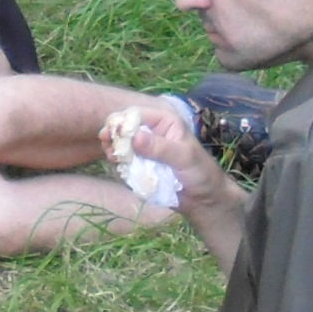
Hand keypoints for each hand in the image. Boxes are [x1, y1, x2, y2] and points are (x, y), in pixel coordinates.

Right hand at [105, 100, 238, 214]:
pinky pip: (122, 160)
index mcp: (164, 121)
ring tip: (114, 159)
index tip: (112, 135)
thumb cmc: (201, 172)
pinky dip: (118, 163)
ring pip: (119, 143)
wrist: (203, 198)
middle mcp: (151, 131)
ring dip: (113, 150)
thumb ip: (160, 147)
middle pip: (123, 126)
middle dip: (113, 136)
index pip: (136, 114)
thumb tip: (134, 137)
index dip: (122, 122)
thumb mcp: (183, 158)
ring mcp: (143, 148)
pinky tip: (120, 168)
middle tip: (109, 148)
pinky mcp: (138, 163)